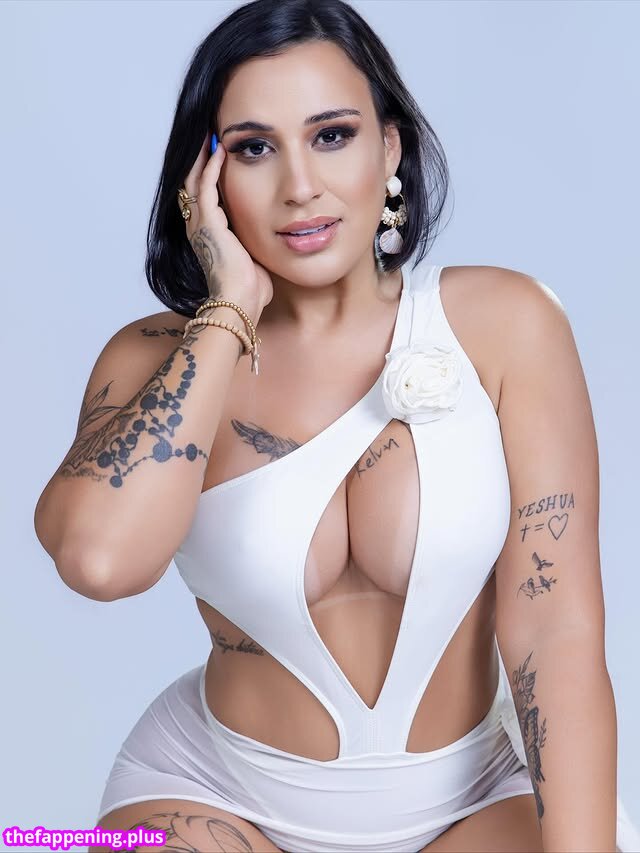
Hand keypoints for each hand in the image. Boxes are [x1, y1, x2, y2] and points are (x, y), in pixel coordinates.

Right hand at [182, 133, 272, 321]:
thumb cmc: (250, 290)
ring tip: (211, 133)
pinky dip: (211, 167)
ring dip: (202, 155)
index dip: (209, 172)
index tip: (220, 152)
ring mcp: (200, 225)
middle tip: (210, 133)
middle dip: (200, 157)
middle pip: (193, 182)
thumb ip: (256, 241)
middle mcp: (198, 227)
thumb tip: (274, 234)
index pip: (204, 194)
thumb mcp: (254, 257)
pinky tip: (220, 151)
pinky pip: (206, 187)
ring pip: (194, 179)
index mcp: (208, 234)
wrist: (240, 303)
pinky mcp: (207, 224)